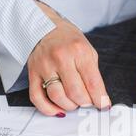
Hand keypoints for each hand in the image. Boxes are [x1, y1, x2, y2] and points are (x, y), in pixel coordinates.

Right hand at [28, 2, 110, 116]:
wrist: (43, 26)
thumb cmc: (68, 40)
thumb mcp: (88, 50)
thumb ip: (93, 74)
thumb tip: (99, 98)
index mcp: (79, 51)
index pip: (92, 83)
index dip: (100, 99)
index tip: (103, 105)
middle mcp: (61, 58)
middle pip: (75, 93)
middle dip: (85, 103)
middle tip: (87, 102)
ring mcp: (44, 66)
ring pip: (57, 97)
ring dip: (69, 106)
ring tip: (74, 103)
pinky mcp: (32, 73)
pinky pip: (37, 98)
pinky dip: (48, 109)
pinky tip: (57, 109)